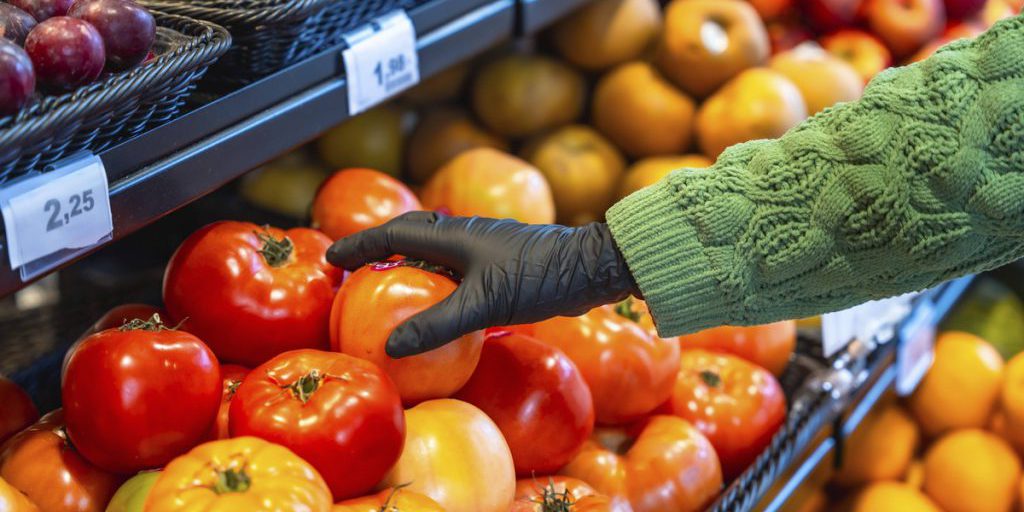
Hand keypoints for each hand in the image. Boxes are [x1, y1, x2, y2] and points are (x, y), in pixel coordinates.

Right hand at [327, 212, 637, 357]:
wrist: (591, 267)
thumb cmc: (538, 277)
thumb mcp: (484, 303)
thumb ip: (438, 324)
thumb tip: (392, 346)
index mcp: (455, 235)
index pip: (396, 234)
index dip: (363, 245)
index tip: (334, 257)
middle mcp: (467, 235)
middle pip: (413, 235)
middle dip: (382, 247)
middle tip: (357, 267)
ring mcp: (487, 248)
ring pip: (437, 250)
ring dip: (411, 262)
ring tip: (392, 285)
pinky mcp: (504, 264)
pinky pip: (458, 268)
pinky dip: (439, 280)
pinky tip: (445, 304)